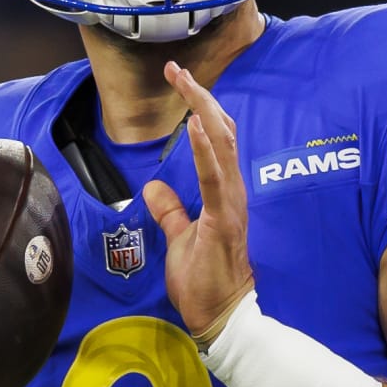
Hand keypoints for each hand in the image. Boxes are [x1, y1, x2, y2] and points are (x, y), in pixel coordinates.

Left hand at [146, 62, 254, 342]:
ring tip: (185, 82)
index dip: (200, 108)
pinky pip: (217, 178)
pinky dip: (207, 150)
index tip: (179, 82)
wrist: (222, 317)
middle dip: (200, 97)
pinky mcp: (225, 220)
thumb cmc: (205, 282)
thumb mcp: (181, 239)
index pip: (215, 140)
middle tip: (176, 68)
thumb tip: (154, 186)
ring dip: (203, 111)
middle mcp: (232, 192)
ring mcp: (231, 205)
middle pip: (222, 132)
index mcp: (223, 193)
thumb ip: (171, 211)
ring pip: (224, 145)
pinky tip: (196, 126)